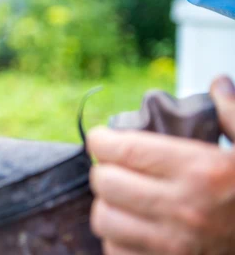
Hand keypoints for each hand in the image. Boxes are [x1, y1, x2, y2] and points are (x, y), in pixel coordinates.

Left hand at [87, 76, 234, 254]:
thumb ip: (234, 115)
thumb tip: (218, 82)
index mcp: (203, 171)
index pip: (126, 149)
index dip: (101, 140)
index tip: (100, 138)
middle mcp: (183, 209)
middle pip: (106, 183)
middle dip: (103, 169)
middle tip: (112, 167)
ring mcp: (173, 246)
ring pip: (104, 219)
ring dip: (106, 205)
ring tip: (119, 198)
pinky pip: (114, 251)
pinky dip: (116, 238)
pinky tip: (131, 227)